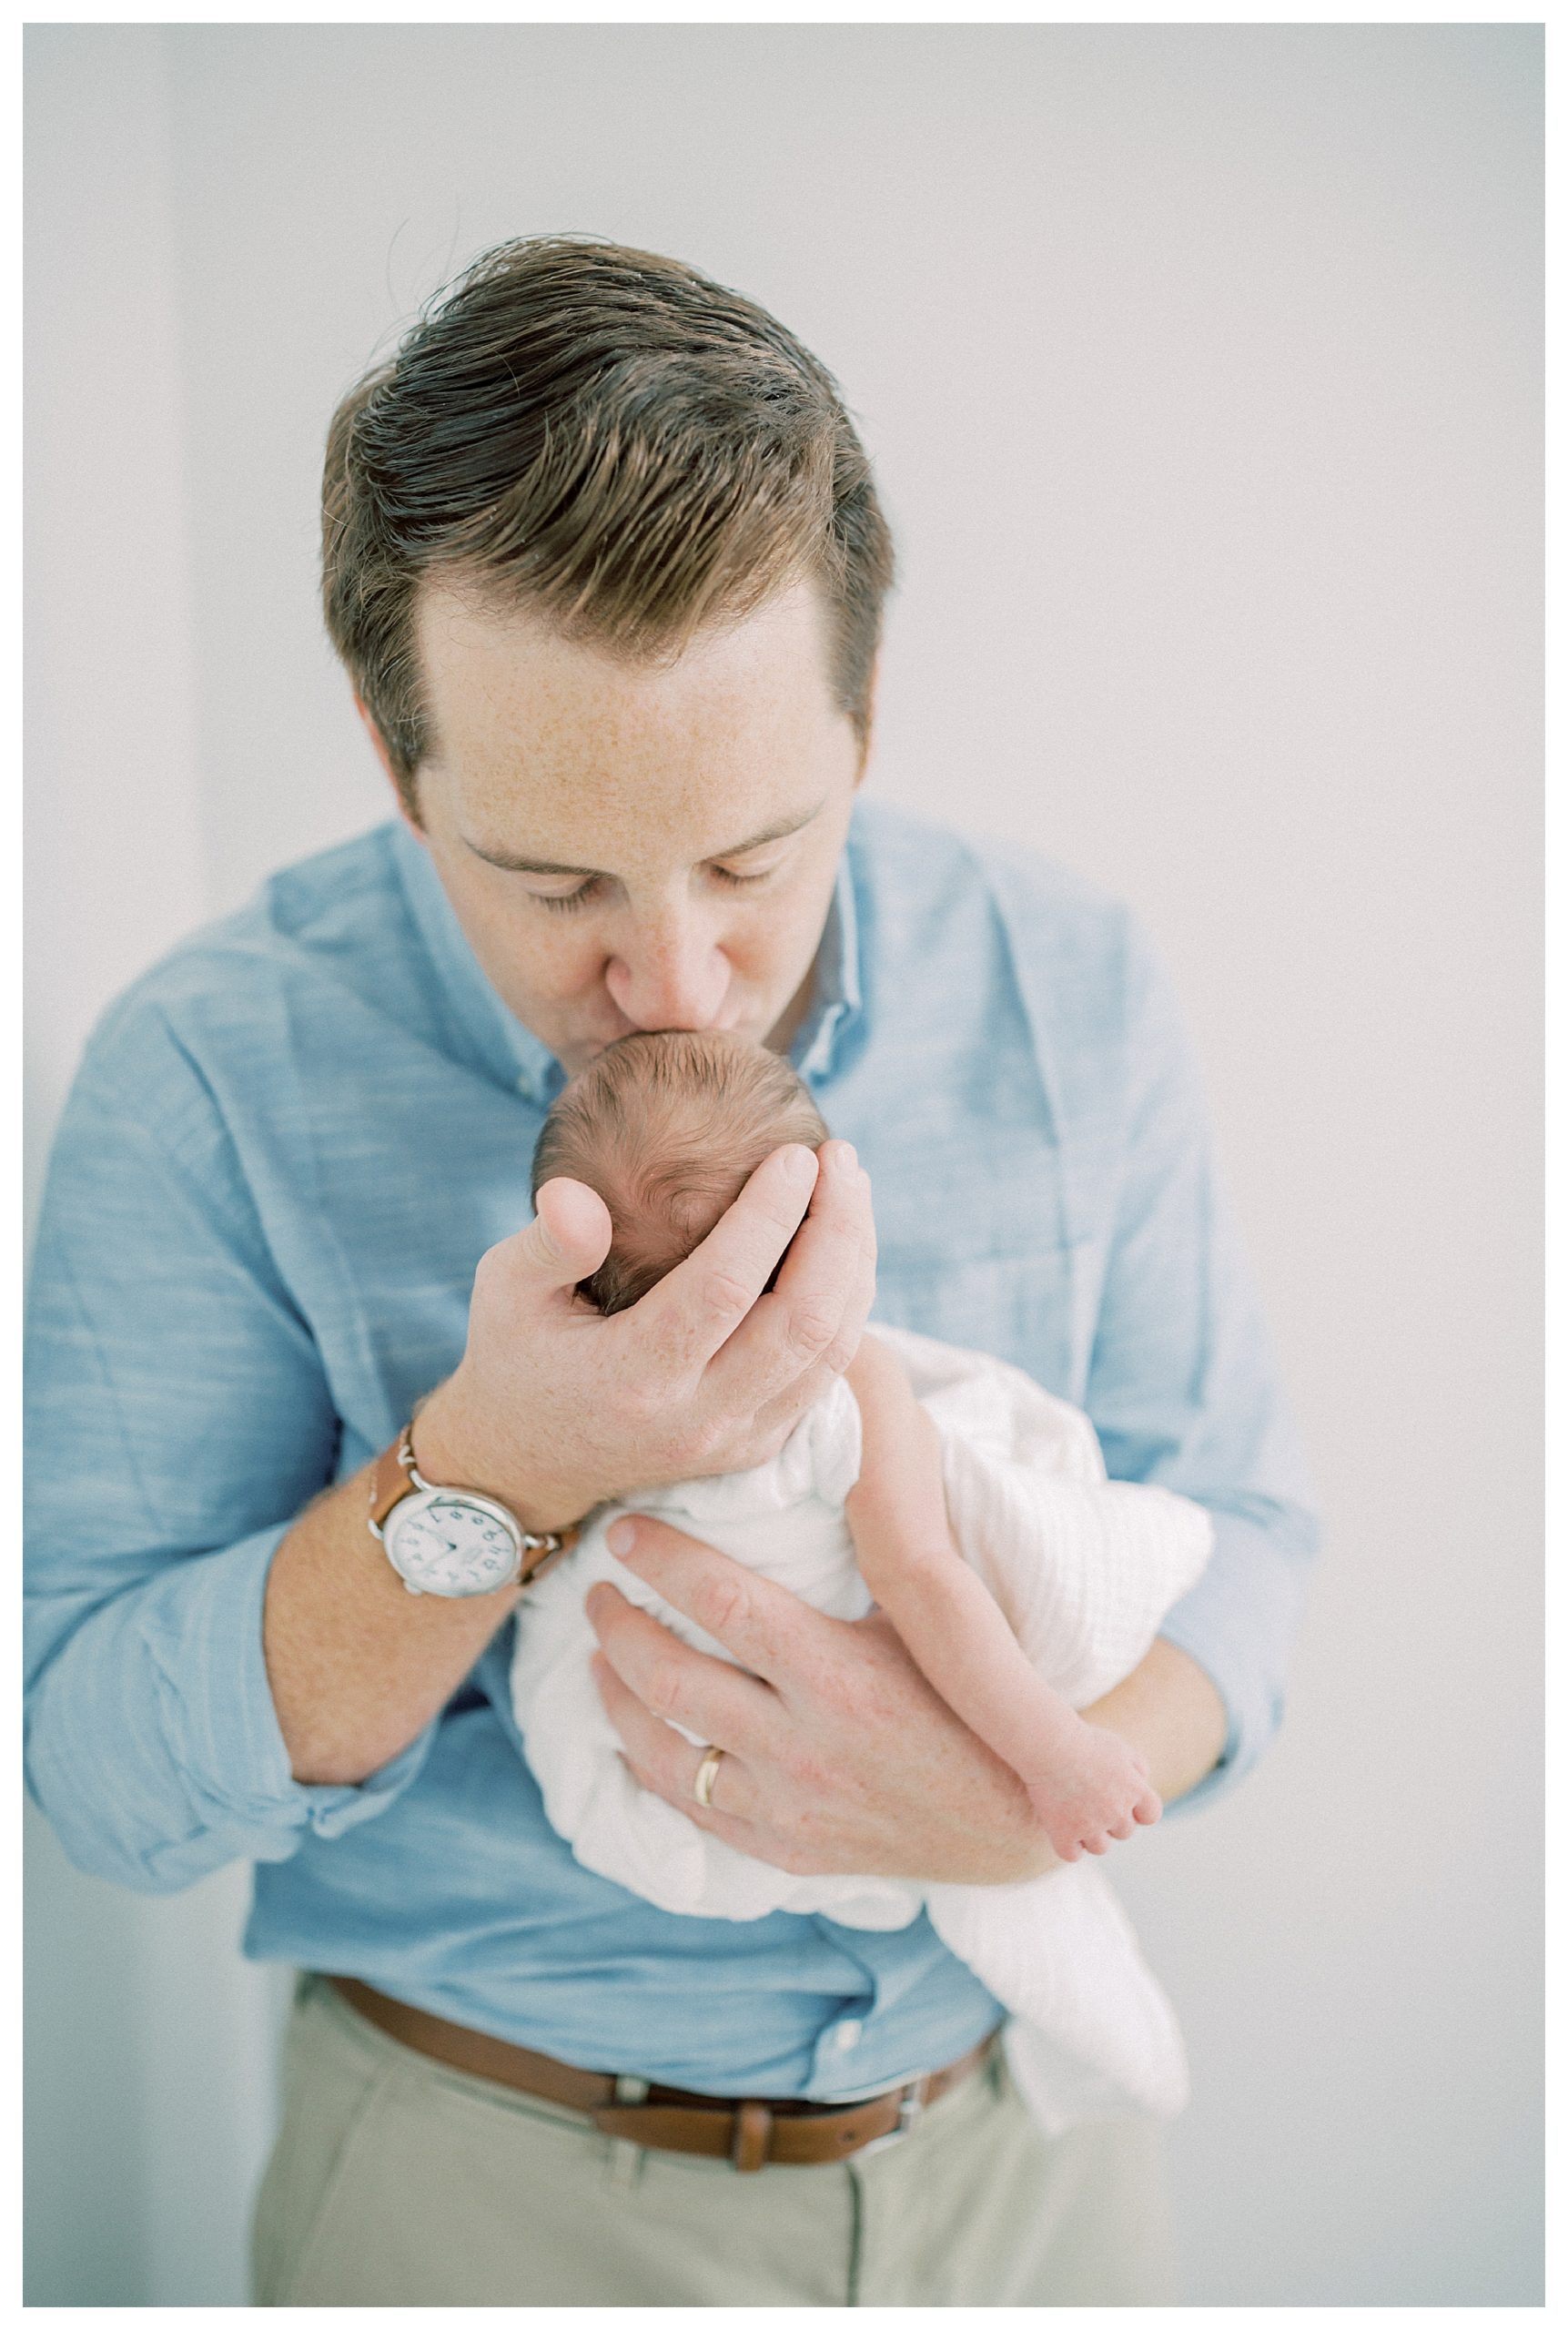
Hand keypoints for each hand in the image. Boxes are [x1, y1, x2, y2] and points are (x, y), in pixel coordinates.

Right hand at [415, 1138, 875, 1532]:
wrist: (527, 1464)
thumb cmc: (517, 1355)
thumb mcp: (503, 1291)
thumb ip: (545, 1243)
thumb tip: (578, 1195)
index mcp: (632, 1377)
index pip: (723, 1289)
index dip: (770, 1217)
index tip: (796, 1154)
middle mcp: (694, 1419)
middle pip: (800, 1322)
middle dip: (837, 1230)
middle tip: (841, 1158)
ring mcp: (735, 1440)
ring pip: (830, 1349)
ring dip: (856, 1262)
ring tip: (851, 1186)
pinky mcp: (758, 1445)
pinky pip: (827, 1372)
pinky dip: (849, 1304)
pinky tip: (845, 1243)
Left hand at [586, 1518, 1053, 1885]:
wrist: (1025, 1820)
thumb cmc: (980, 1700)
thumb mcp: (931, 1624)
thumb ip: (865, 1564)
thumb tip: (811, 1477)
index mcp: (841, 1675)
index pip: (722, 1602)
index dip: (662, 1559)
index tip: (625, 1529)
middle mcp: (803, 1746)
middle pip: (669, 1676)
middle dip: (616, 1624)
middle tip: (598, 1586)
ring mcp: (787, 1808)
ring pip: (660, 1748)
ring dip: (615, 1692)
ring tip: (599, 1651)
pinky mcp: (784, 1849)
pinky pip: (688, 1806)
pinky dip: (644, 1760)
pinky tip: (629, 1728)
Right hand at [1022, 1721, 1162, 1861]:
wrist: (1049, 1744)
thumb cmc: (1083, 1741)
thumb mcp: (1119, 1746)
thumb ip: (1138, 1767)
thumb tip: (1142, 1784)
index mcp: (1135, 1790)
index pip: (1150, 1815)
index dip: (1138, 1811)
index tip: (1121, 1800)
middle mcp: (1117, 1813)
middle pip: (1124, 1832)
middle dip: (1111, 1819)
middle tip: (1090, 1799)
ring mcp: (1091, 1827)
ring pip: (1100, 1847)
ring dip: (1091, 1835)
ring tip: (1075, 1813)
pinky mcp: (1064, 1835)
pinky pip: (1072, 1854)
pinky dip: (1067, 1845)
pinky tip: (1060, 1827)